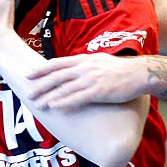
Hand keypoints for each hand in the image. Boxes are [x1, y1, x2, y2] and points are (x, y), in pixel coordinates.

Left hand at [26, 52, 157, 110]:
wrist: (139, 73)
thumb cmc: (121, 70)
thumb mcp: (100, 61)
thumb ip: (86, 65)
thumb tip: (76, 70)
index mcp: (84, 60)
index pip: (57, 64)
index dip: (41, 70)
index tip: (29, 75)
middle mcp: (84, 68)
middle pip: (56, 76)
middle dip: (40, 85)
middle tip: (27, 93)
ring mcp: (90, 79)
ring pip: (64, 88)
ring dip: (48, 96)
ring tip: (37, 104)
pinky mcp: (98, 91)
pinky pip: (77, 98)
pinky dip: (63, 102)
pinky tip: (54, 106)